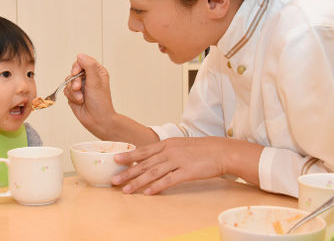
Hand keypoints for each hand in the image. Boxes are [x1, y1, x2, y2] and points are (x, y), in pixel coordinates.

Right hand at [64, 53, 115, 135]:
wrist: (97, 120)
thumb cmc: (100, 103)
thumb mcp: (96, 82)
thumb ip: (88, 67)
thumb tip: (80, 55)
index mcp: (97, 72)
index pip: (83, 61)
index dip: (77, 67)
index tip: (76, 73)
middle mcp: (88, 78)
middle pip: (73, 71)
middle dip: (74, 81)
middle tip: (78, 88)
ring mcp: (80, 86)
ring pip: (68, 81)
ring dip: (73, 91)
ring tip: (81, 98)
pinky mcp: (74, 94)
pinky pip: (66, 90)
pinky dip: (71, 96)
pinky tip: (78, 101)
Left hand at [112, 137, 228, 194]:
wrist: (221, 151)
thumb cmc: (201, 149)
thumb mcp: (180, 145)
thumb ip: (166, 150)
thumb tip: (152, 157)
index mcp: (167, 143)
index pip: (144, 151)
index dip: (129, 156)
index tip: (116, 160)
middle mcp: (169, 151)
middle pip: (145, 163)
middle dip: (128, 172)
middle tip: (115, 180)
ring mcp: (178, 161)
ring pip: (153, 173)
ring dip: (138, 182)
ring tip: (126, 190)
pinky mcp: (187, 172)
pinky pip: (169, 180)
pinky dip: (157, 187)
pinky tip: (148, 192)